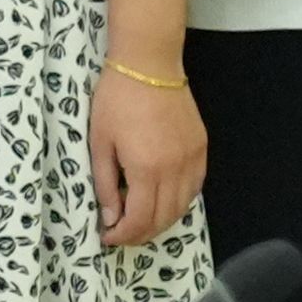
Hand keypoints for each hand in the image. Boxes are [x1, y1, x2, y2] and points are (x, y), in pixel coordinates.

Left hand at [88, 63, 207, 252]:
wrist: (148, 64)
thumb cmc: (116, 99)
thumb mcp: (100, 141)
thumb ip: (106, 182)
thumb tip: (110, 216)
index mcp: (147, 169)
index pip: (140, 220)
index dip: (124, 235)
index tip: (108, 237)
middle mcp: (176, 170)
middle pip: (164, 218)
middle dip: (142, 233)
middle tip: (123, 234)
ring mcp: (193, 160)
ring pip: (183, 207)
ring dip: (162, 221)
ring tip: (141, 221)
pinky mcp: (201, 149)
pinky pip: (194, 188)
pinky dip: (179, 201)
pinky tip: (163, 200)